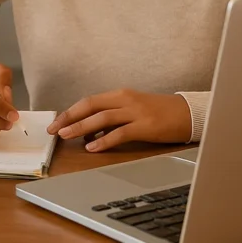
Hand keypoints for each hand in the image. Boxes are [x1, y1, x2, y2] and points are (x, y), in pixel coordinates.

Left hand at [46, 89, 191, 151]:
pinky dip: (104, 140)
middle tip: (53, 130)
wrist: (188, 113)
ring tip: (66, 136)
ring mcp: (135, 112)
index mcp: (120, 95)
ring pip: (101, 118)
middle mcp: (125, 100)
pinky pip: (120, 133)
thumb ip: (111, 119)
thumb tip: (89, 132)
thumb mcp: (132, 110)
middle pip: (90, 106)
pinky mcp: (145, 125)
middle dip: (69, 117)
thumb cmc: (159, 112)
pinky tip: (93, 148)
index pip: (88, 101)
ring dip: (81, 127)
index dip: (70, 111)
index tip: (55, 122)